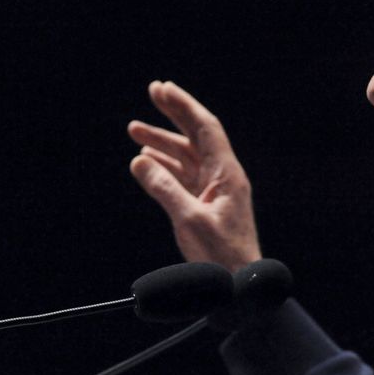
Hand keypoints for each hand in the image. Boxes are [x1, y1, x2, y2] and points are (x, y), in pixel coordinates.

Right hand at [128, 81, 260, 272]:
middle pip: (196, 136)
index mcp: (227, 174)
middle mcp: (222, 176)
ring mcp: (213, 190)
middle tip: (153, 91)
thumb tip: (139, 161)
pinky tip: (145, 160)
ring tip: (134, 129)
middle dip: (174, 113)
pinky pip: (182, 177)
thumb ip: (164, 189)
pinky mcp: (204, 205)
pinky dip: (163, 166)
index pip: (205, 129)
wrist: (240, 285)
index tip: (163, 89)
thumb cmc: (222, 257)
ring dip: (162, 142)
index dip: (184, 106)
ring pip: (185, 157)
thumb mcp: (190, 221)